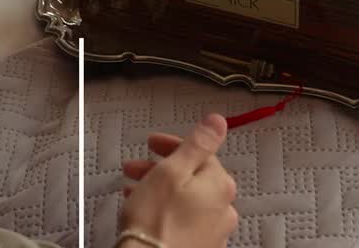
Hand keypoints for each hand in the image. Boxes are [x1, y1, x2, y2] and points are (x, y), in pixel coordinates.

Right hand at [118, 114, 238, 247]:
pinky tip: (148, 212)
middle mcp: (224, 209)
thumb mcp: (172, 170)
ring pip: (187, 198)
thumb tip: (218, 121)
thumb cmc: (156, 221)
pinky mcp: (201, 247)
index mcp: (220, 185)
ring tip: (134, 191)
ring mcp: (214, 231)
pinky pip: (185, 220)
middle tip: (136, 167)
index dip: (172, 144)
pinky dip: (167, 210)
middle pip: (193, 176)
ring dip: (162, 188)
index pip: (200, 152)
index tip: (151, 143)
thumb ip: (198, 143)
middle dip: (162, 167)